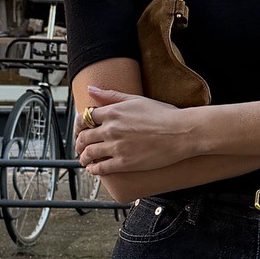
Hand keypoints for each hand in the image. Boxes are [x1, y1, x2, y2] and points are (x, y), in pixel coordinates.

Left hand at [74, 84, 199, 175]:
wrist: (181, 132)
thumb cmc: (164, 115)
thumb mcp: (136, 99)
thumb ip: (111, 95)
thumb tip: (90, 89)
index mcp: (113, 112)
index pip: (86, 118)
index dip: (80, 124)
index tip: (81, 128)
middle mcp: (111, 129)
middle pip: (84, 136)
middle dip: (79, 142)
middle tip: (80, 146)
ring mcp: (116, 147)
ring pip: (89, 153)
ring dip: (83, 157)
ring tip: (84, 159)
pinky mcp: (124, 163)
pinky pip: (101, 168)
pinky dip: (93, 169)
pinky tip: (93, 169)